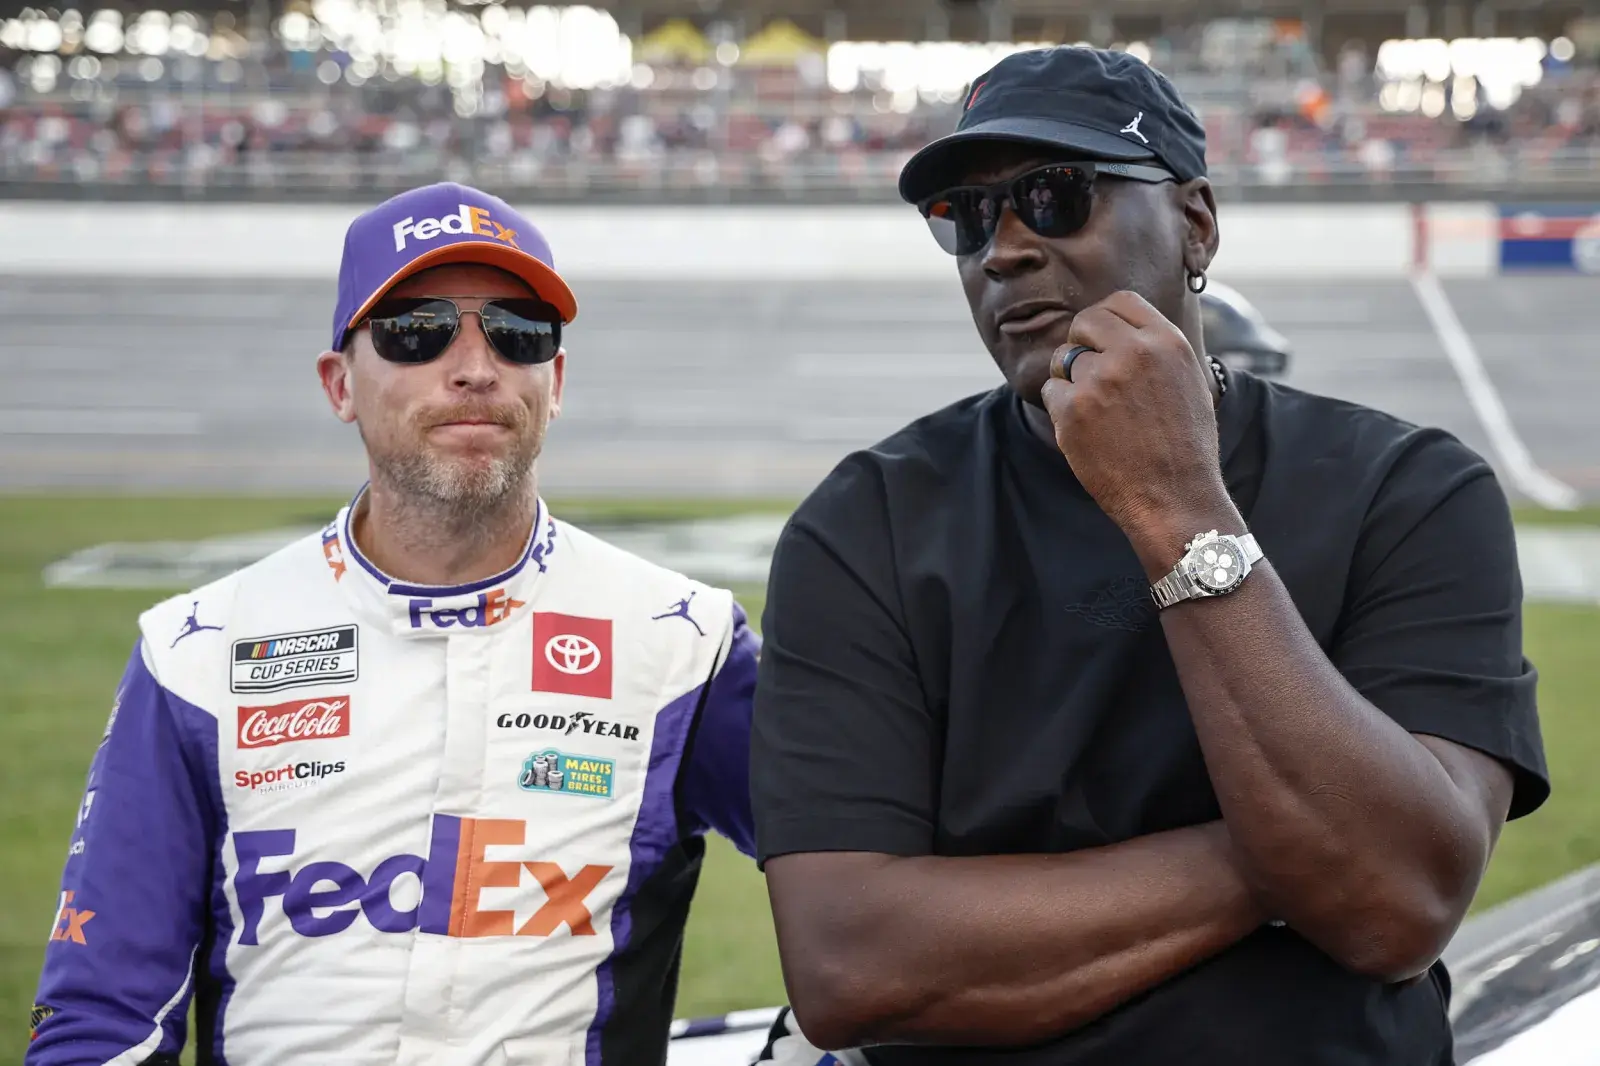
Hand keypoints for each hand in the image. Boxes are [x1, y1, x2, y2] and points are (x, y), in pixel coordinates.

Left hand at [1040, 291, 1229, 535]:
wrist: (1175, 499)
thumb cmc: (1184, 447)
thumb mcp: (1189, 383)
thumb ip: (1157, 351)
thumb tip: (1125, 329)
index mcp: (1167, 342)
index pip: (1120, 302)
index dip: (1106, 319)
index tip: (1102, 339)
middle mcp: (1133, 353)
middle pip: (1085, 322)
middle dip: (1080, 342)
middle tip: (1088, 373)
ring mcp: (1100, 380)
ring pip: (1064, 360)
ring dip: (1071, 380)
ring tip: (1097, 412)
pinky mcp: (1072, 410)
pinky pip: (1051, 392)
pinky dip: (1061, 410)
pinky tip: (1087, 432)